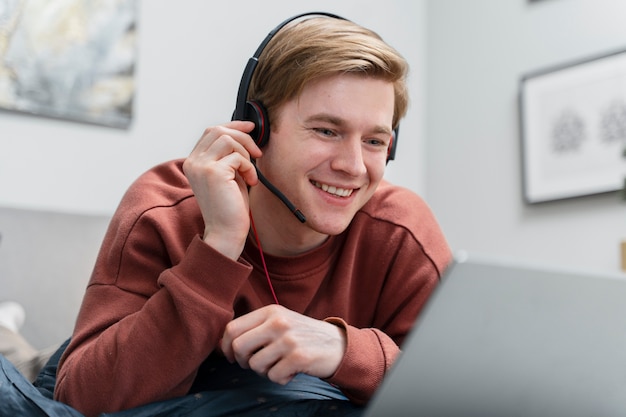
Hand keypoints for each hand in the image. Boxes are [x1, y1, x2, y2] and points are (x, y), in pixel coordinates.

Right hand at [183, 121, 261, 259]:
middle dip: (243, 136)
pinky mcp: (213, 172)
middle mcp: (193, 162)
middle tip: (257, 152)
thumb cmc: (230, 207)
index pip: (211, 131)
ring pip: (228, 139)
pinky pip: (237, 157)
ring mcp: (201, 166)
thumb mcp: (228, 175)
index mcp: (193, 162)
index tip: (250, 127)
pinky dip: (248, 167)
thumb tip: (245, 134)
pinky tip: (250, 181)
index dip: (233, 126)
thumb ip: (230, 155)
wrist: (226, 232)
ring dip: (246, 153)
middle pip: (218, 130)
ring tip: (249, 172)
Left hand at [220, 305, 346, 383]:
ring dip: (264, 371)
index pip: (232, 328)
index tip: (233, 356)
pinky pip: (273, 376)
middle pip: (239, 347)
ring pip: (255, 365)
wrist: (338, 344)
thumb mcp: (279, 322)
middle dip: (242, 361)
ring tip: (280, 364)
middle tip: (255, 364)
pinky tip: (292, 371)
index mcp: (270, 311)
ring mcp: (289, 339)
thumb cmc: (302, 336)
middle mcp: (278, 322)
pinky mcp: (298, 357)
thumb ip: (254, 329)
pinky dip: (280, 379)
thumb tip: (222, 344)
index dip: (227, 347)